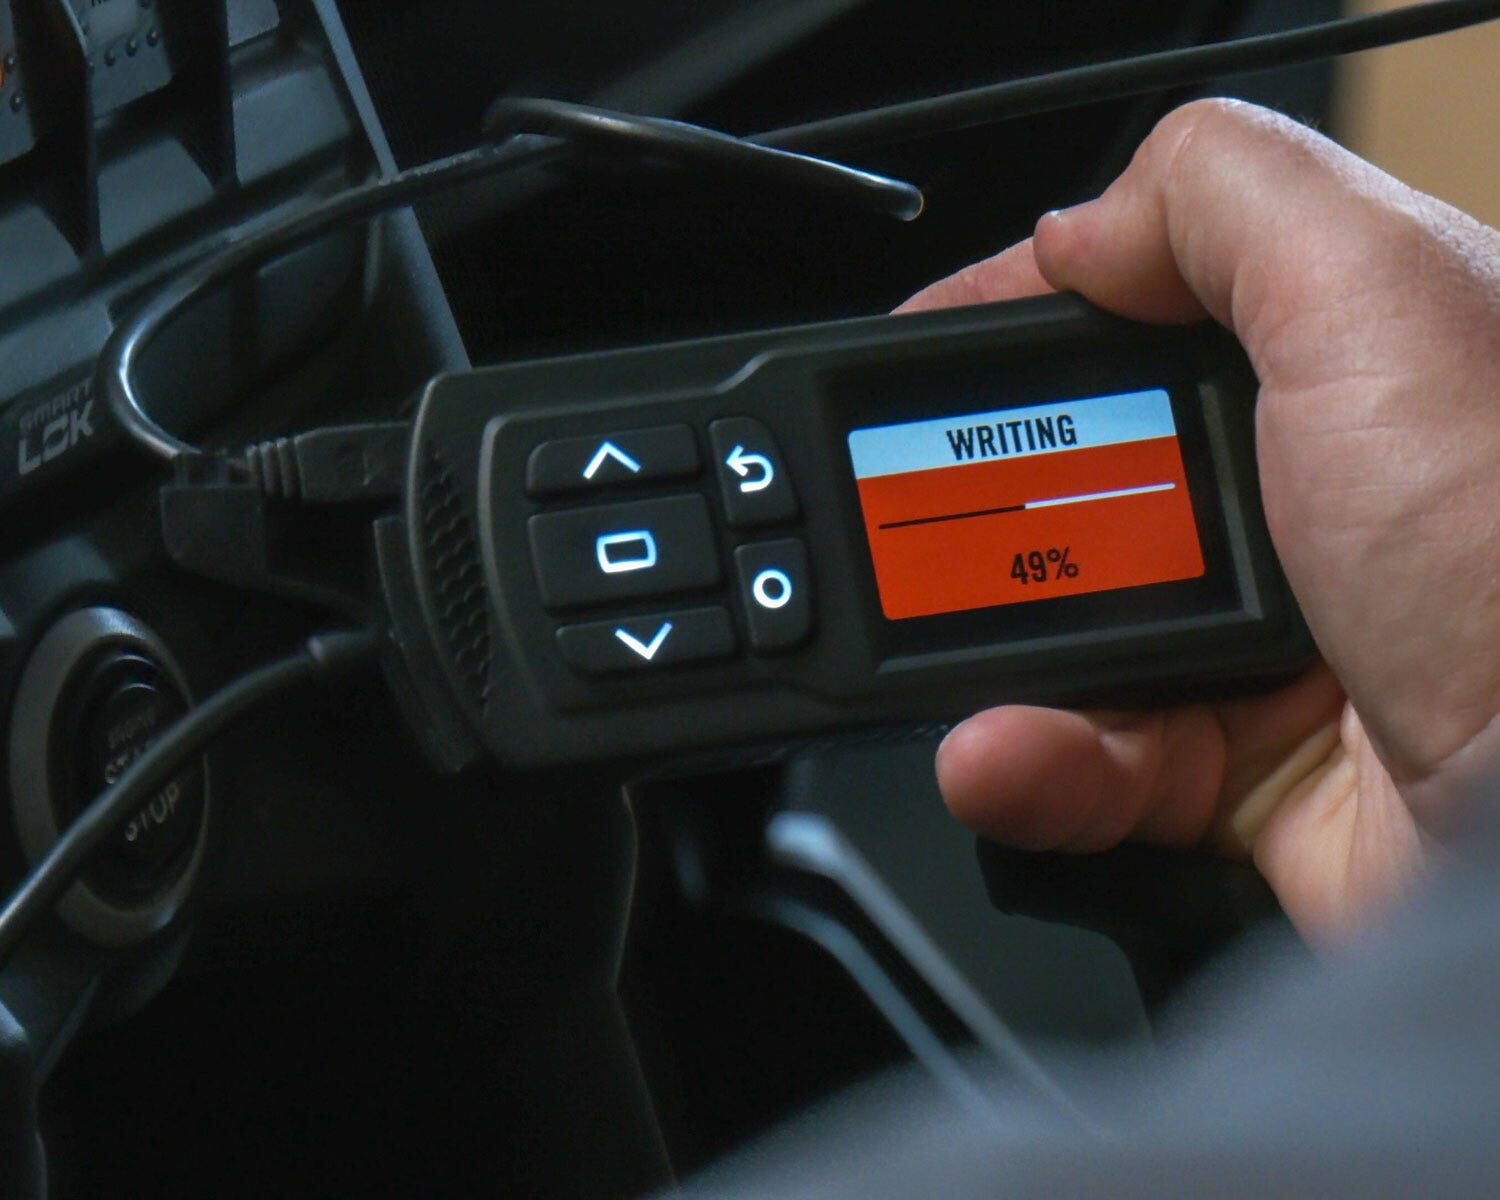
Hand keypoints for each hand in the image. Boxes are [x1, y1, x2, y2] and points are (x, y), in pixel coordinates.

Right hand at [901, 99, 1499, 943]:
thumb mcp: (1379, 297)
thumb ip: (1217, 203)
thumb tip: (1075, 231)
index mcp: (1353, 373)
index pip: (1150, 327)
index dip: (1028, 336)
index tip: (925, 363)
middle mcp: (1317, 509)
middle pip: (1094, 493)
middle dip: (986, 515)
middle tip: (905, 534)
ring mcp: (1279, 652)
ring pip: (1075, 643)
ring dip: (990, 665)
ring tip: (944, 675)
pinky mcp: (1248, 780)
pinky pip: (1098, 767)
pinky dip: (1036, 765)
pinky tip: (1005, 756)